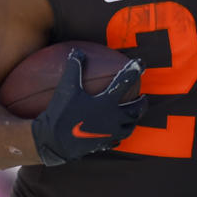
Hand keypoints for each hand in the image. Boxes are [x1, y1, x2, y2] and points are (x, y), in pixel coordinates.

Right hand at [31, 49, 147, 165]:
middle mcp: (113, 118)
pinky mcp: (103, 144)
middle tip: (143, 97)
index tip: (141, 63)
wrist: (53, 142)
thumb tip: (77, 51)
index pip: (125, 82)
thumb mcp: (67, 88)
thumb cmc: (60, 113)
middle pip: (135, 109)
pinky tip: (117, 134)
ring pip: (129, 127)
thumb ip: (74, 68)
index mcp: (106, 102)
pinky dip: (120, 135)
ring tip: (133, 115)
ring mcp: (109, 133)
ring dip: (133, 119)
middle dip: (141, 102)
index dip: (135, 70)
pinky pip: (117, 140)